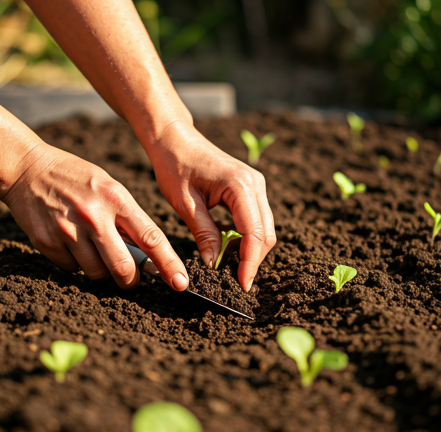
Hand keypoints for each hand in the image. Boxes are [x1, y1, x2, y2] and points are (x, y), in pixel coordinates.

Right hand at [2, 144, 188, 290]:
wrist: (26, 168)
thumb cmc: (76, 178)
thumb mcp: (110, 187)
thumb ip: (128, 219)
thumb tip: (148, 256)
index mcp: (117, 199)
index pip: (152, 238)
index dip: (169, 264)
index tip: (181, 283)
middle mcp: (94, 217)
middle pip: (124, 268)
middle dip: (130, 280)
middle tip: (129, 278)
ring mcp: (69, 231)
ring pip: (97, 273)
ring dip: (100, 269)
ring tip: (92, 247)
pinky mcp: (48, 243)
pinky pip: (72, 269)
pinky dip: (76, 263)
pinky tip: (70, 242)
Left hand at [147, 120, 276, 291]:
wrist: (175, 139)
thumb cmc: (175, 166)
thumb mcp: (185, 204)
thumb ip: (204, 234)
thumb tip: (214, 264)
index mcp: (240, 185)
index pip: (254, 233)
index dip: (250, 262)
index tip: (243, 284)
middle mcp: (255, 184)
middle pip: (265, 233)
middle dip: (253, 259)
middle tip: (237, 281)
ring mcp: (255, 185)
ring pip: (263, 228)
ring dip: (251, 249)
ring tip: (232, 268)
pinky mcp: (249, 188)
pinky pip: (255, 219)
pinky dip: (246, 237)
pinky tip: (229, 247)